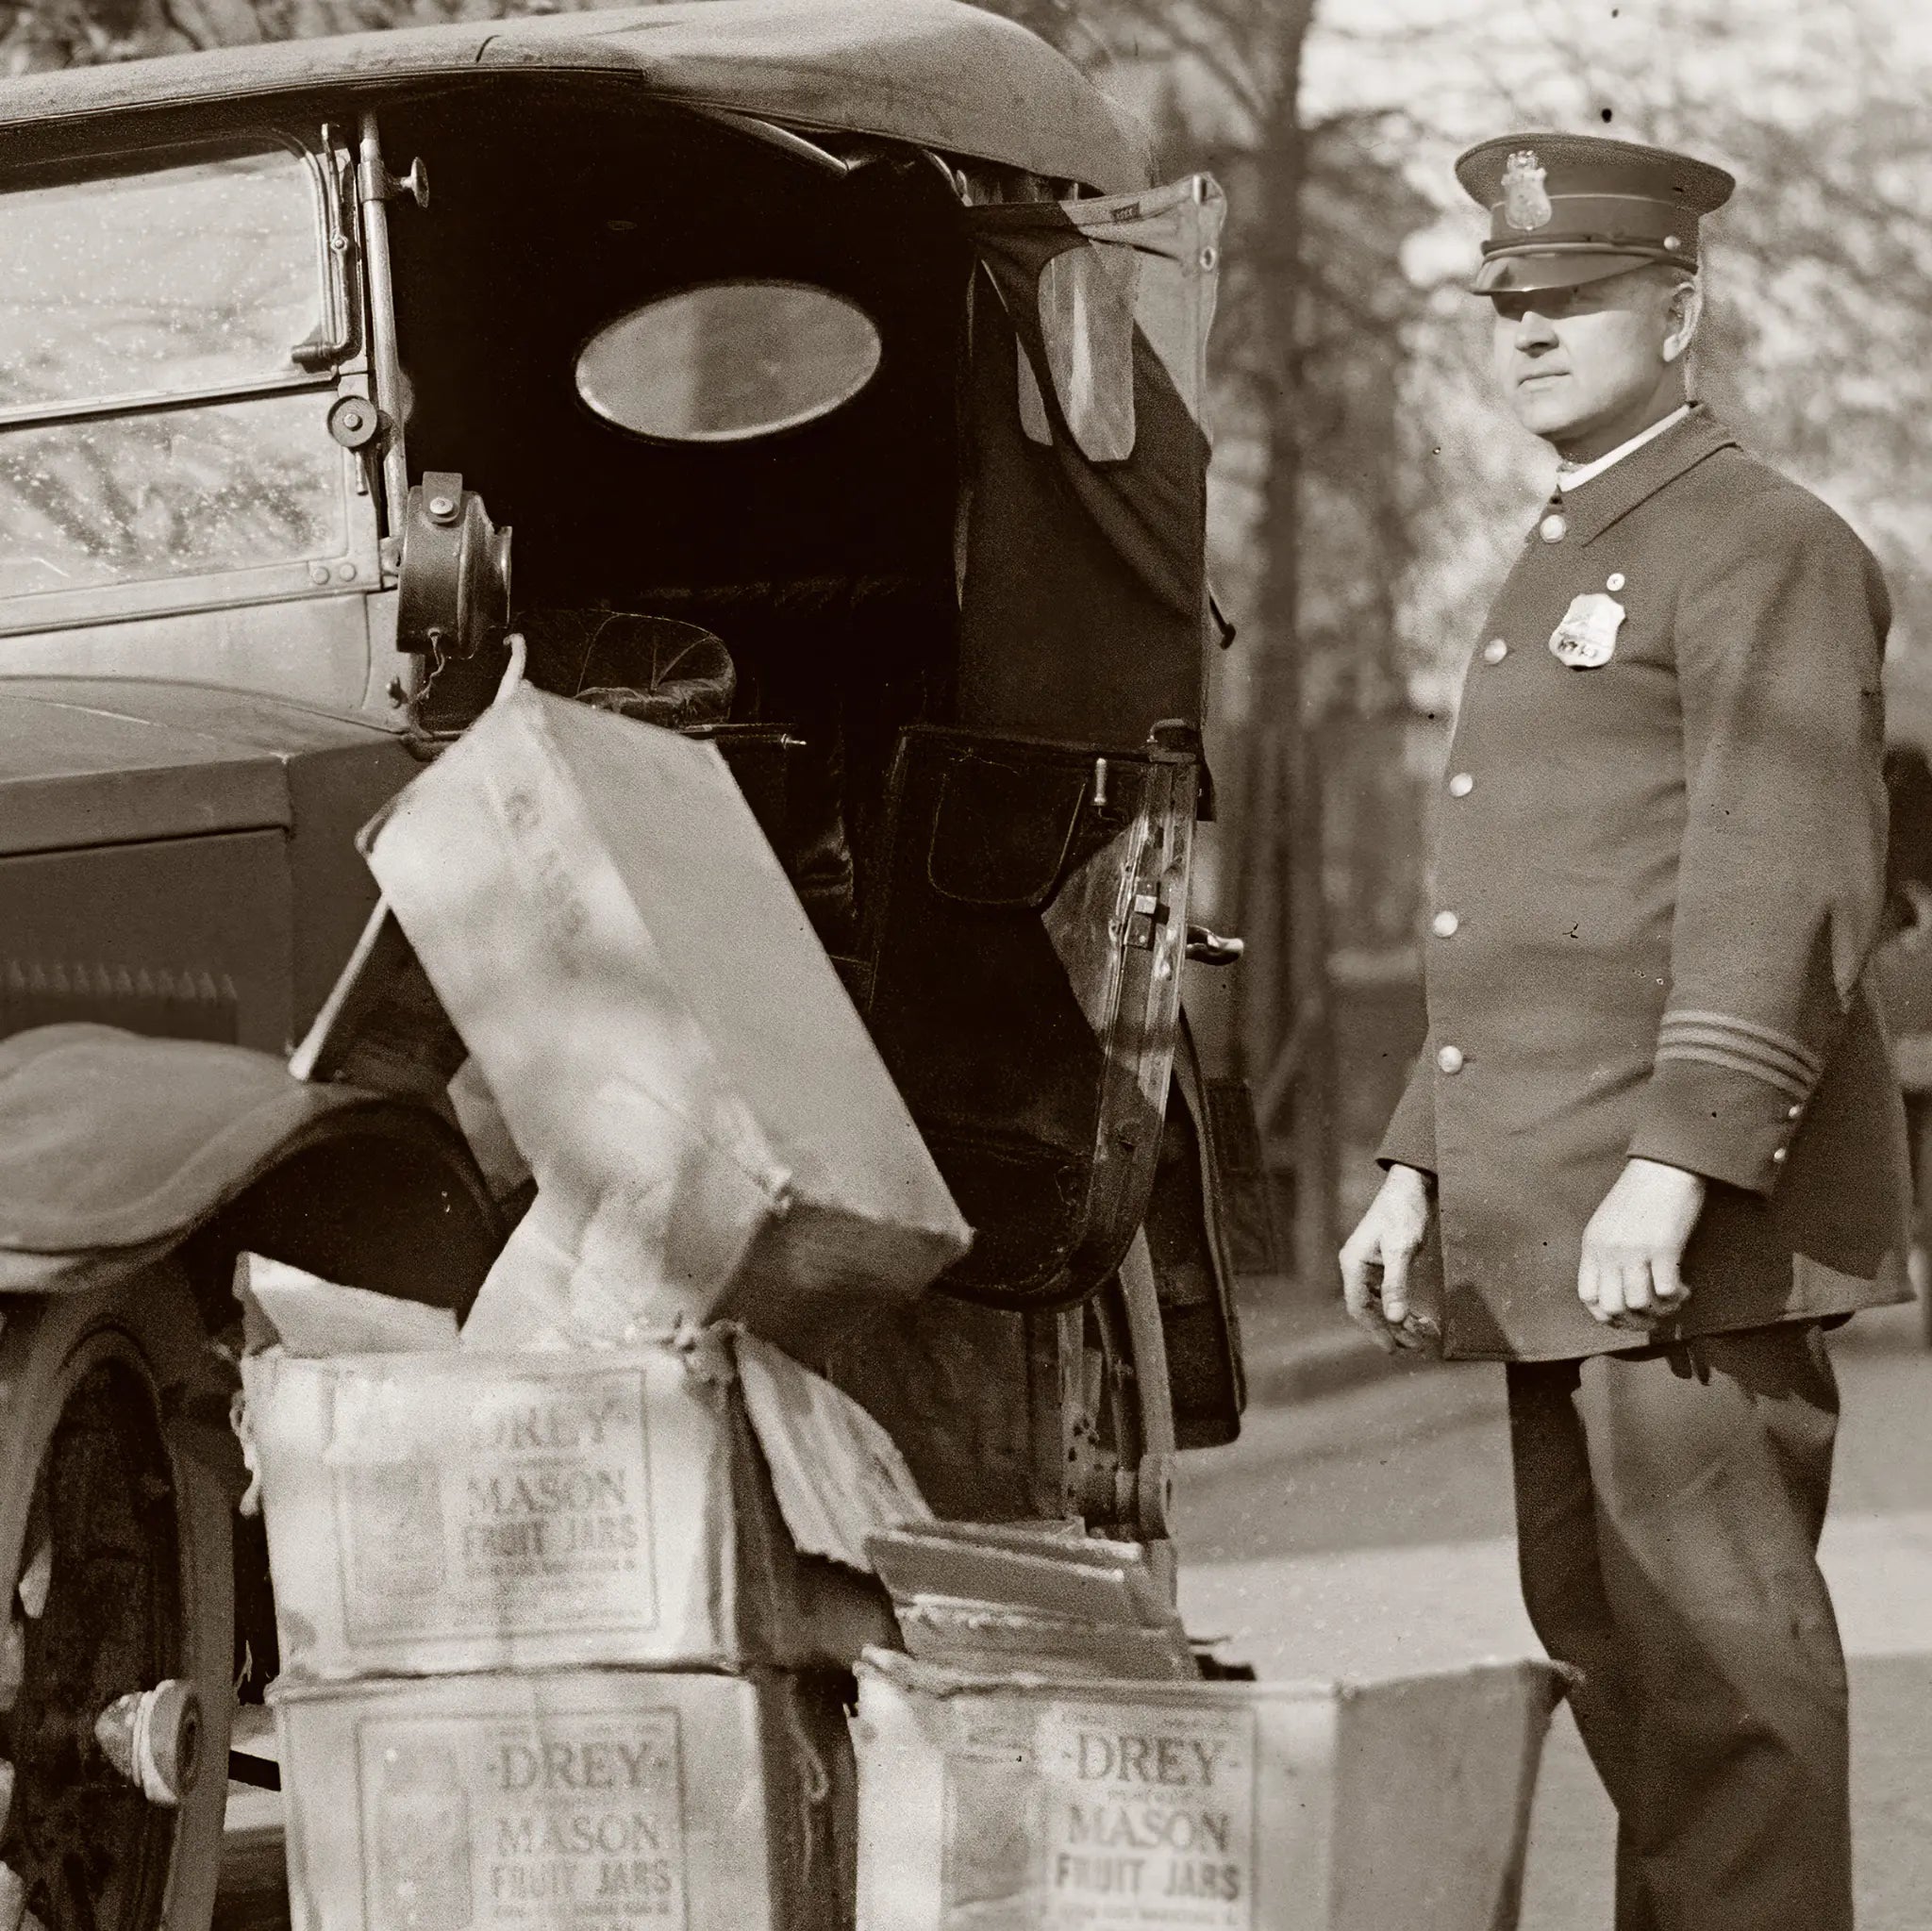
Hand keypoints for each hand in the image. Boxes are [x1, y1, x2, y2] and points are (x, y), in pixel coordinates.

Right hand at [1339, 1164, 1436, 1353]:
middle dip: (1391, 1330)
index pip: (1359, 1307)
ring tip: (1422, 1336)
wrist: (1411, 1185)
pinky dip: (1403, 1307)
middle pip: (1369, 1309)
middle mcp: (1357, 1267)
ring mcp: (1369, 1266)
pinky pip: (1388, 1293)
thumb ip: (1397, 1284)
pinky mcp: (1383, 1263)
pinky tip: (1419, 1317)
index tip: (1393, 1350)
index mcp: (1353, 1264)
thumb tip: (1396, 1319)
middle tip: (1416, 1348)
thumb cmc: (1404, 1212)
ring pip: (1380, 1303)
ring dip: (1399, 1322)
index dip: (1375, 1331)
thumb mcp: (1401, 1248)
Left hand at [1578, 1157, 1705, 1326]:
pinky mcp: (1663, 1247)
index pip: (1587, 1297)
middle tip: (1655, 1316)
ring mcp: (1634, 1249)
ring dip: (1660, 1311)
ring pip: (1639, 1304)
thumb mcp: (1609, 1223)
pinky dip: (1677, 1298)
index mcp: (1592, 1245)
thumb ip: (1607, 1253)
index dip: (1608, 1317)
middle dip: (1636, 1321)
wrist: (1665, 1166)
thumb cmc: (1641, 1194)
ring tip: (1673, 1300)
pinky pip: (1665, 1291)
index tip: (1629, 1318)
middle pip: (1612, 1308)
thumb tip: (1619, 1290)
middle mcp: (1608, 1250)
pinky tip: (1685, 1288)